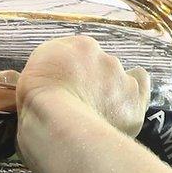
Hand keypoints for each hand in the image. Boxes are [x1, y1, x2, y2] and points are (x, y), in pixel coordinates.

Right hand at [15, 35, 149, 138]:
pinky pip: (141, 85)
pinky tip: (124, 106)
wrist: (57, 125)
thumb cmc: (34, 108)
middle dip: (90, 83)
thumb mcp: (29, 79)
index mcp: (76, 47)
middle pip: (98, 67)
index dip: (70, 75)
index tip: (63, 92)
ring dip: (110, 93)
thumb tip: (51, 85)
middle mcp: (102, 56)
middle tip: (77, 107)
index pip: (76, 56)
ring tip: (97, 116)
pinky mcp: (135, 100)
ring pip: (118, 79)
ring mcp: (121, 77)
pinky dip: (134, 94)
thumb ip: (46, 75)